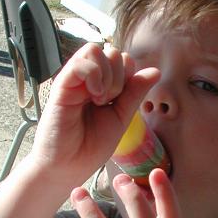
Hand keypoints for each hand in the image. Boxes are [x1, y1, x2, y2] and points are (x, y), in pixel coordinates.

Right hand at [30, 43, 158, 188]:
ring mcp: (73, 81)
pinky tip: (94, 97)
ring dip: (107, 74)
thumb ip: (135, 93)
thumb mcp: (121, 117)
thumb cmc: (90, 147)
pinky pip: (80, 63)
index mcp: (102, 86)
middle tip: (111, 100)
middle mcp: (87, 80)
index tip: (122, 100)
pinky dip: (94, 76)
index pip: (121, 60)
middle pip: (111, 52)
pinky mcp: (61, 86)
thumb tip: (155, 71)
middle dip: (120, 74)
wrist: (68, 167)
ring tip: (101, 99)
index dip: (129, 75)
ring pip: (95, 50)